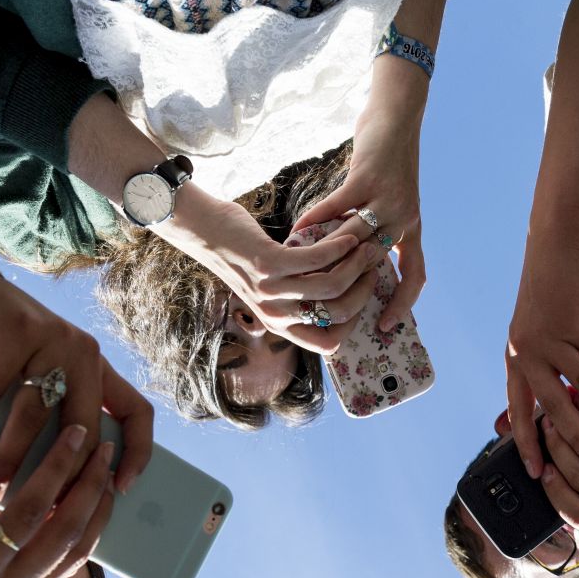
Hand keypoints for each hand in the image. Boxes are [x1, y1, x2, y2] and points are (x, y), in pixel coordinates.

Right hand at [0, 270, 152, 495]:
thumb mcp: (32, 387)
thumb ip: (46, 422)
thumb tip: (47, 491)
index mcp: (96, 370)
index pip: (137, 412)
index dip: (139, 452)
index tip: (119, 491)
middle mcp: (84, 354)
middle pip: (84, 426)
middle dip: (59, 475)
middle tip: (34, 509)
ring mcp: (54, 339)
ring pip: (35, 412)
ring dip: (9, 456)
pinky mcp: (17, 328)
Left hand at [0, 427, 113, 577]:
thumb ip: (23, 550)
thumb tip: (72, 501)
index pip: (78, 550)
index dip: (100, 507)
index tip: (110, 469)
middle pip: (63, 528)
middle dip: (87, 479)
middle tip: (97, 440)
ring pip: (28, 511)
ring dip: (52, 464)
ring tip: (63, 429)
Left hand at [164, 194, 382, 354]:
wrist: (205, 233)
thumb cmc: (244, 257)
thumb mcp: (271, 290)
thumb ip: (299, 298)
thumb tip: (342, 296)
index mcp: (278, 326)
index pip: (329, 344)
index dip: (354, 323)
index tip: (365, 296)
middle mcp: (275, 315)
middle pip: (338, 313)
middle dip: (364, 288)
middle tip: (373, 265)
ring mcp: (271, 292)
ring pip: (332, 285)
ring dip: (356, 263)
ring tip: (365, 246)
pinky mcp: (270, 265)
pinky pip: (318, 259)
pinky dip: (339, 246)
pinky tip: (346, 236)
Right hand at [291, 104, 425, 332]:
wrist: (396, 118)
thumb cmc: (388, 162)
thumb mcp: (392, 200)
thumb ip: (376, 229)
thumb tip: (349, 262)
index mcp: (412, 228)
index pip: (416, 276)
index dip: (403, 305)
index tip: (383, 327)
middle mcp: (404, 218)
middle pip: (374, 263)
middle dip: (346, 287)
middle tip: (320, 303)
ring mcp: (387, 199)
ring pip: (351, 240)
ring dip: (323, 255)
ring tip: (300, 270)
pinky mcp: (366, 179)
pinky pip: (335, 208)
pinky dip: (314, 221)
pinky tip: (296, 230)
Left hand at [505, 227, 578, 479]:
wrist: (552, 247)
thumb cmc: (547, 297)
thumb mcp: (532, 336)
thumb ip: (538, 372)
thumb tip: (548, 413)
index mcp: (515, 360)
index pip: (518, 411)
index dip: (526, 444)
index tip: (537, 476)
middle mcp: (526, 351)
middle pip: (552, 406)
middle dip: (575, 441)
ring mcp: (550, 334)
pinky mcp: (575, 318)